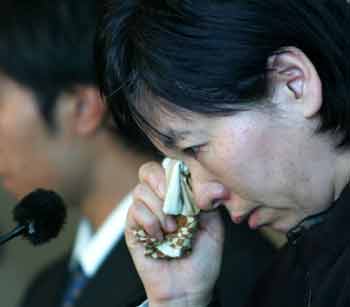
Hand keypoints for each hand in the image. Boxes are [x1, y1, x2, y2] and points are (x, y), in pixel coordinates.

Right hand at [125, 161, 224, 306]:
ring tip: (172, 228)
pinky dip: (150, 221)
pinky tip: (160, 236)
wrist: (188, 288)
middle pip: (148, 171)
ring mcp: (144, 214)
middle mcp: (158, 201)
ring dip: (158, 208)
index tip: (186, 186)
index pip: (168, 168)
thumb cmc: (202, 259)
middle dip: (162, 183)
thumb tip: (211, 184)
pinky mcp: (133, 229)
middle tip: (175, 204)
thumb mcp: (214, 227)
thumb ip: (209, 203)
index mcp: (177, 197)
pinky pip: (134, 211)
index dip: (174, 171)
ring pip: (140, 191)